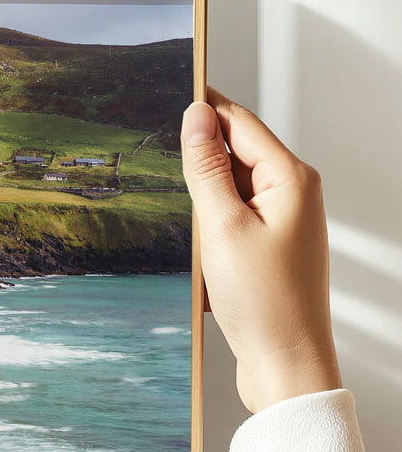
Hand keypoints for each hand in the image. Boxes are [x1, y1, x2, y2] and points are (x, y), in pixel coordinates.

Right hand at [181, 88, 341, 413]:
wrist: (285, 364)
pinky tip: (196, 246)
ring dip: (201, 197)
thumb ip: (207, 168)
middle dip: (198, 157)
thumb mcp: (222, 227)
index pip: (240, 123)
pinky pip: (231, 216)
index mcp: (291, 180)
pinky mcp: (269, 246)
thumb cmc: (264, 303)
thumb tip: (196, 117)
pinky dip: (209, 224)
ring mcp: (282, 222)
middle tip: (158, 159)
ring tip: (186, 223)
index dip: (203, 106)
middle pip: (235, 152)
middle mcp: (293, 194)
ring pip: (229, 187)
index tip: (169, 87)